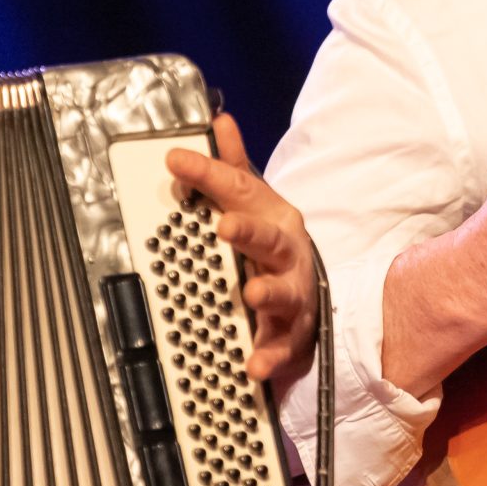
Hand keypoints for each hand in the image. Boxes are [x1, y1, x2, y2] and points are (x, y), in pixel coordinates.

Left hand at [165, 115, 315, 383]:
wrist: (311, 297)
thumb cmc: (273, 245)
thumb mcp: (256, 202)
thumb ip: (233, 167)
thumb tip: (219, 122)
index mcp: (272, 216)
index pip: (239, 190)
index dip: (207, 173)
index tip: (174, 159)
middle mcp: (284, 252)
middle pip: (267, 239)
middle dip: (248, 231)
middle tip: (224, 226)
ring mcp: (290, 293)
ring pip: (280, 292)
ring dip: (266, 293)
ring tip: (250, 295)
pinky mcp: (291, 333)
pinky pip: (280, 346)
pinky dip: (268, 356)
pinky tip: (253, 364)